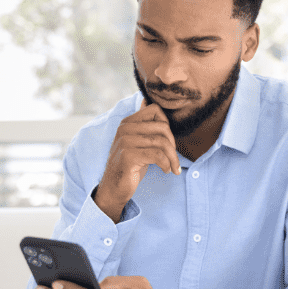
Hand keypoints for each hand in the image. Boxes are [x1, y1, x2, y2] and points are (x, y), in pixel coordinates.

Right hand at [96, 100, 179, 221]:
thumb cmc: (130, 164)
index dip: (167, 125)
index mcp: (127, 122)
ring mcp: (125, 142)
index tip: (168, 142)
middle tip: (173, 158)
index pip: (155, 110)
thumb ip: (142, 123)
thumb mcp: (136, 141)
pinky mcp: (128, 157)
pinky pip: (157, 156)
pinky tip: (166, 170)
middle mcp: (124, 129)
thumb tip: (146, 100)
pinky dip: (166, 164)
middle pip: (162, 127)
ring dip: (172, 158)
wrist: (114, 187)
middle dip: (173, 145)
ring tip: (172, 167)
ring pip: (162, 143)